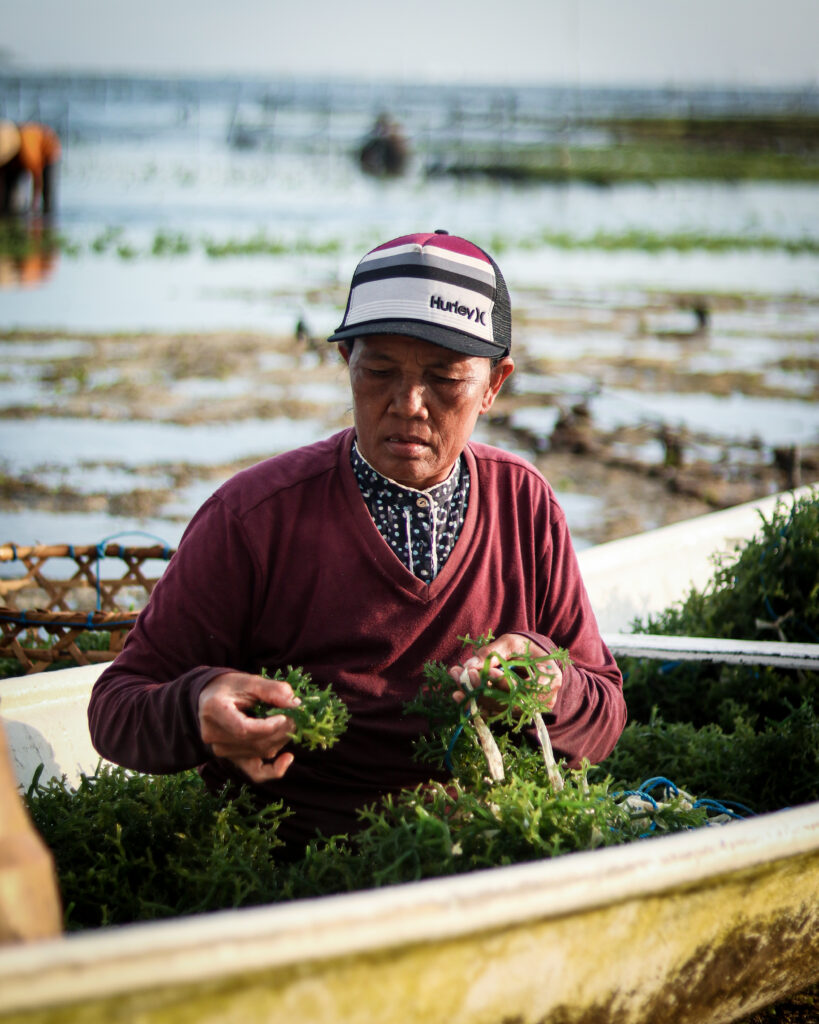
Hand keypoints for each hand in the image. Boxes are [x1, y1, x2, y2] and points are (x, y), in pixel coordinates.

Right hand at [198, 670, 301, 782]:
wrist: (213, 699)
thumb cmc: (231, 687)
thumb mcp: (250, 681)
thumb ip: (271, 689)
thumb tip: (294, 703)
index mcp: (214, 710)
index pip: (243, 729)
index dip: (268, 726)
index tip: (285, 715)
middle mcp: (214, 735)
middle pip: (255, 742)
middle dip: (281, 730)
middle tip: (296, 715)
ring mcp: (222, 751)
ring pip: (260, 752)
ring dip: (281, 739)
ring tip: (290, 722)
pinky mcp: (233, 760)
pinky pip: (255, 772)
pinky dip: (274, 769)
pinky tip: (288, 758)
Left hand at [448, 633, 562, 712]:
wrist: (533, 661)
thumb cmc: (526, 649)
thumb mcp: (512, 644)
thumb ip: (492, 653)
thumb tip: (469, 665)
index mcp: (550, 678)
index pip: (527, 686)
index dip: (507, 682)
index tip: (488, 672)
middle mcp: (542, 699)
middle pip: (509, 700)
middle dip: (482, 687)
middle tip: (462, 673)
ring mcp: (528, 709)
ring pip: (498, 707)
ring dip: (474, 695)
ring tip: (456, 678)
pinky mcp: (513, 713)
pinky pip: (493, 712)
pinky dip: (475, 703)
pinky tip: (459, 695)